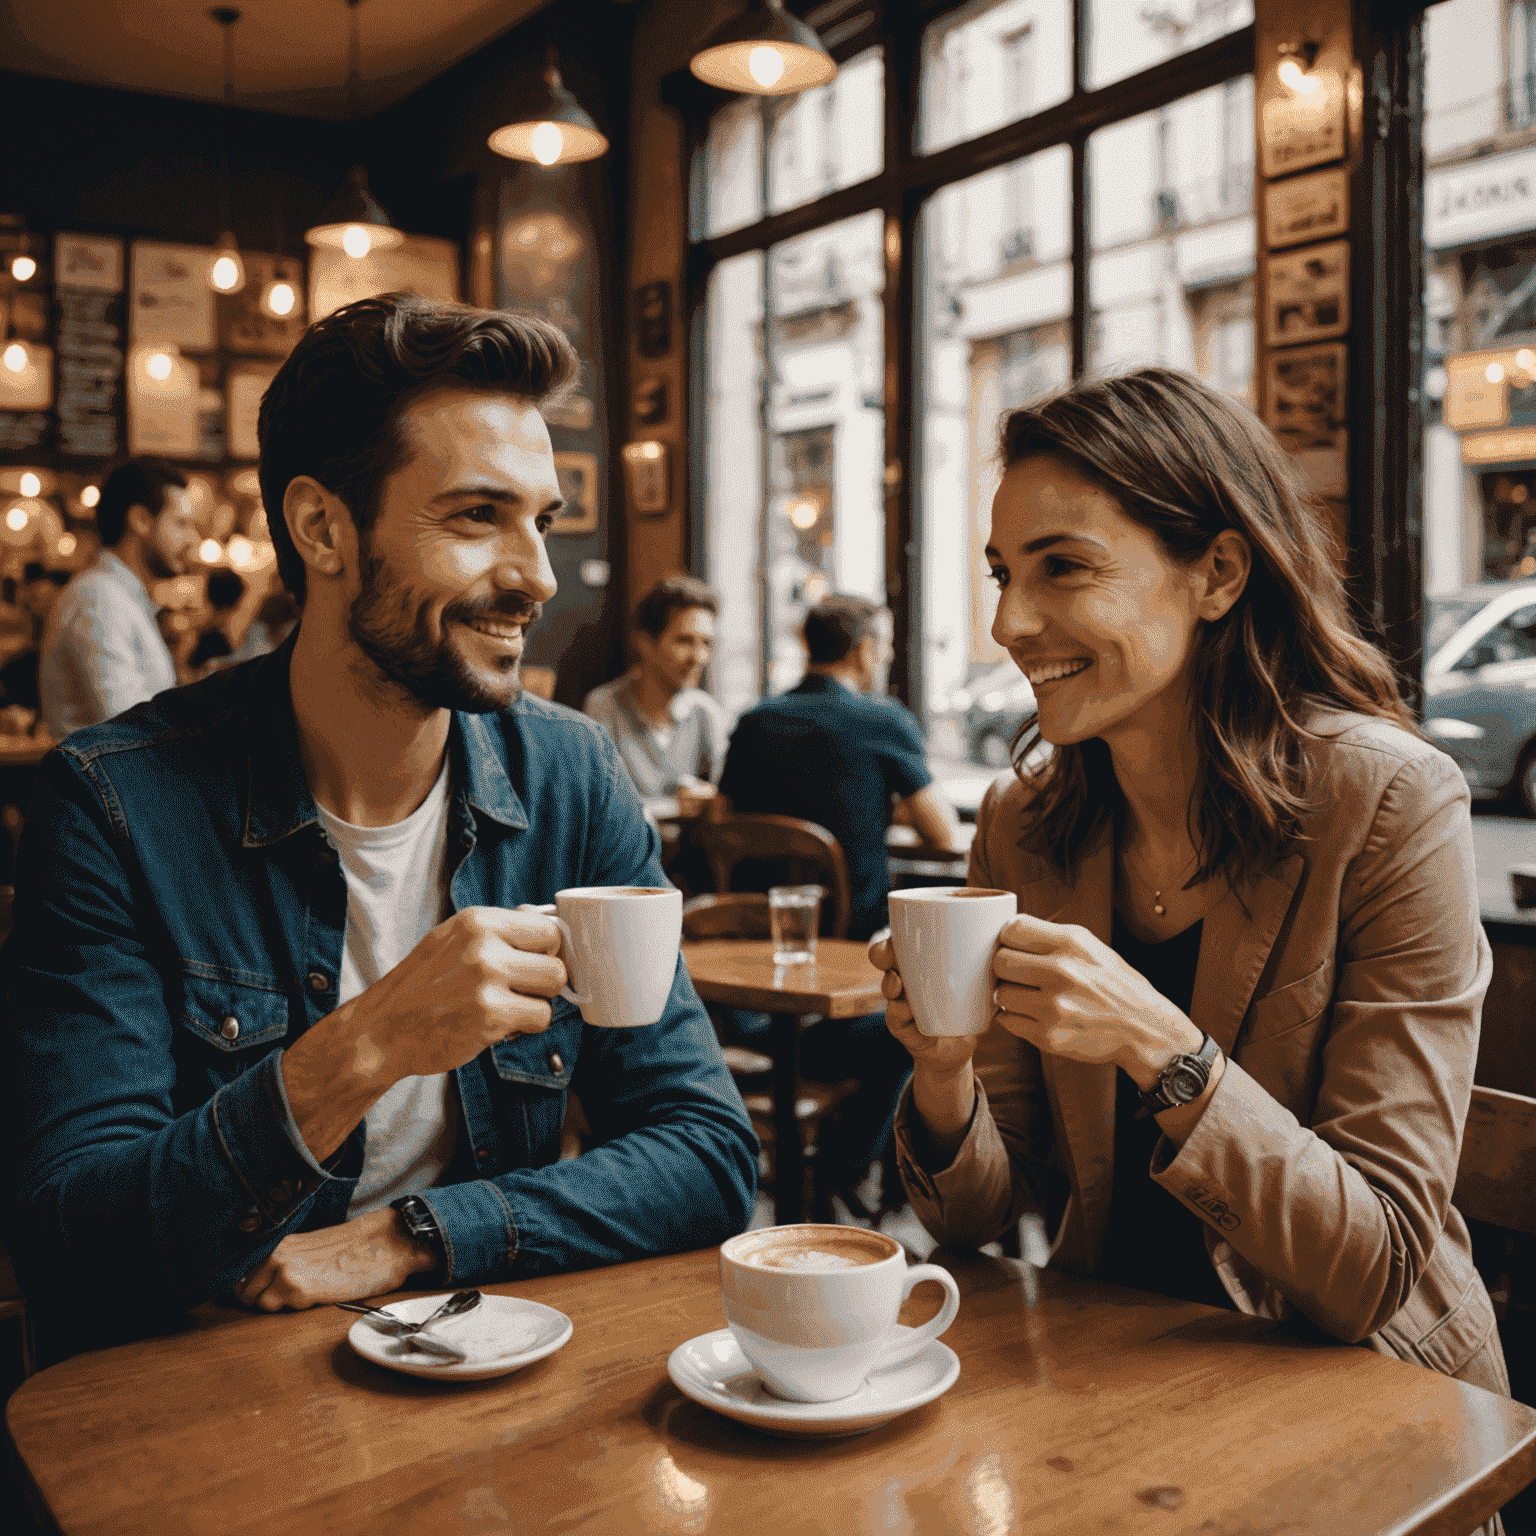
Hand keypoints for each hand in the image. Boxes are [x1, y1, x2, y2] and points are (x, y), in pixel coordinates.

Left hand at [233, 1208, 434, 1311]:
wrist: (384, 1244)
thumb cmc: (355, 1246)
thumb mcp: (312, 1246)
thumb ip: (285, 1259)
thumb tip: (259, 1282)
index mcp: (280, 1241)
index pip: (243, 1272)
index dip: (251, 1286)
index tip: (260, 1291)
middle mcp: (276, 1255)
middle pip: (244, 1290)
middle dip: (259, 1297)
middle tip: (284, 1297)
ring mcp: (285, 1272)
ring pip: (259, 1303)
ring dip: (276, 1305)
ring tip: (303, 1296)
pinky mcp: (298, 1291)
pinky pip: (278, 1310)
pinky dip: (291, 1309)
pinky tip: (314, 1297)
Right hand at [348, 906, 566, 1082]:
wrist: (382, 1029)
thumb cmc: (422, 986)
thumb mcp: (453, 940)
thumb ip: (497, 931)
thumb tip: (542, 919)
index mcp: (477, 920)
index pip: (548, 928)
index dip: (548, 951)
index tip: (533, 964)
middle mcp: (484, 945)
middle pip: (557, 962)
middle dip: (544, 981)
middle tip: (518, 990)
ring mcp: (487, 980)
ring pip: (554, 988)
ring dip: (536, 1003)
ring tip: (506, 1006)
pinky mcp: (490, 1016)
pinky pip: (541, 1018)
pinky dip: (525, 1027)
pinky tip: (497, 1025)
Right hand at [868, 933, 981, 1079]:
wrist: (959, 1048)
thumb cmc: (968, 1008)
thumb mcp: (979, 985)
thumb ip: (990, 968)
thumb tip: (1009, 946)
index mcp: (921, 962)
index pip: (902, 940)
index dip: (897, 932)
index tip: (902, 931)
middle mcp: (907, 979)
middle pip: (885, 959)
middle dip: (882, 953)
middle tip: (890, 955)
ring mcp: (902, 1003)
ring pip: (888, 988)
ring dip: (889, 984)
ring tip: (897, 983)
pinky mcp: (904, 1029)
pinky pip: (895, 1018)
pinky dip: (898, 1012)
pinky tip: (905, 1009)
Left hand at [991, 913, 1201, 1086]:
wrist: (1146, 1030)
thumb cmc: (1116, 986)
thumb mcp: (1092, 948)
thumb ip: (1052, 938)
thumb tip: (1005, 933)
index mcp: (1072, 943)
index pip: (1012, 930)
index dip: (1007, 939)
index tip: (1013, 948)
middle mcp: (1062, 971)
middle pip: (1000, 962)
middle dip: (1004, 968)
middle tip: (1018, 975)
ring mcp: (1054, 1007)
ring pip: (1001, 994)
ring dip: (1009, 995)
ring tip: (1029, 997)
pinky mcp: (1049, 1037)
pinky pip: (1008, 1021)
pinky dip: (1014, 1018)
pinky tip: (1033, 1014)